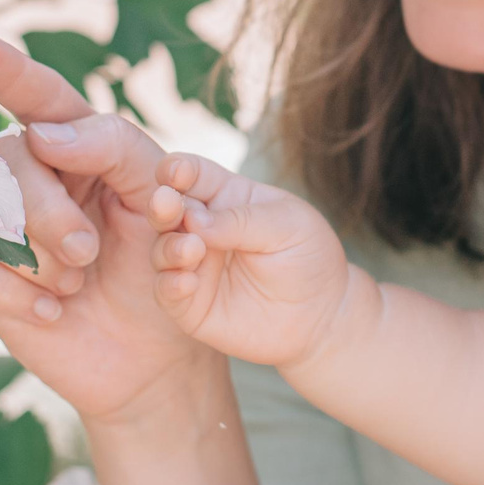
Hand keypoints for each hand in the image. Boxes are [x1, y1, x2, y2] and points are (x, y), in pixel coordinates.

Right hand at [0, 36, 215, 424]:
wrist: (166, 355)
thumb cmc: (169, 265)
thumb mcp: (163, 196)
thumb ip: (113, 148)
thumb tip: (42, 134)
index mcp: (79, 149)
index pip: (39, 97)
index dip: (5, 69)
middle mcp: (33, 180)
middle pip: (4, 157)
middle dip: (43, 207)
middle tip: (87, 250)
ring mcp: (2, 230)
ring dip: (36, 253)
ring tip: (78, 282)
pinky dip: (13, 290)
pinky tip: (53, 312)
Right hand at [146, 152, 360, 370]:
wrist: (322, 315)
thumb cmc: (308, 257)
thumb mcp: (288, 226)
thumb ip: (242, 220)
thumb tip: (195, 220)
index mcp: (226, 197)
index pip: (193, 175)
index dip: (178, 169)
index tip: (174, 172)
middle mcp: (202, 229)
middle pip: (167, 209)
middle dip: (162, 204)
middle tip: (166, 203)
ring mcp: (195, 266)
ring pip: (162, 250)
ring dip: (170, 247)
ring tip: (192, 248)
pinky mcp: (191, 304)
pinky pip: (168, 293)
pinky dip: (171, 285)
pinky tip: (186, 282)